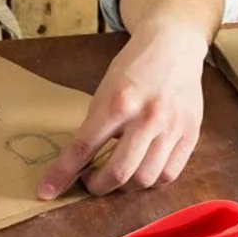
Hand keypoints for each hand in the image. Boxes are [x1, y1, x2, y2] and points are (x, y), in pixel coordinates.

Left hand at [37, 17, 208, 198]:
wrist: (173, 45)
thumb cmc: (134, 67)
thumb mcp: (106, 88)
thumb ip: (98, 123)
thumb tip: (81, 162)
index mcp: (118, 101)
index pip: (84, 147)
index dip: (62, 173)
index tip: (47, 191)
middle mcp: (147, 116)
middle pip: (119, 172)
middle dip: (97, 186)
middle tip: (90, 181)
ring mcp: (172, 127)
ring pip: (146, 179)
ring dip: (125, 187)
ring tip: (117, 174)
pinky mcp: (190, 134)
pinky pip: (169, 174)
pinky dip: (152, 181)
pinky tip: (142, 170)